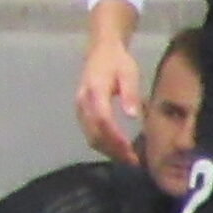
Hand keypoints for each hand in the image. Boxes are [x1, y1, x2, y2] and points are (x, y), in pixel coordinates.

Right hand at [74, 19, 142, 162]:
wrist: (100, 51)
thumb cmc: (117, 62)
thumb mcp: (129, 73)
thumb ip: (130, 94)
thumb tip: (133, 117)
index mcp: (95, 90)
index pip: (103, 120)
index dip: (115, 138)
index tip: (130, 151)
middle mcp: (83, 101)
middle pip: (94, 132)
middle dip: (113, 150)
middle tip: (132, 161)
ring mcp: (79, 107)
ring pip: (90, 136)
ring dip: (107, 150)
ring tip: (126, 158)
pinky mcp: (81, 112)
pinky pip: (89, 132)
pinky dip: (102, 144)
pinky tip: (116, 148)